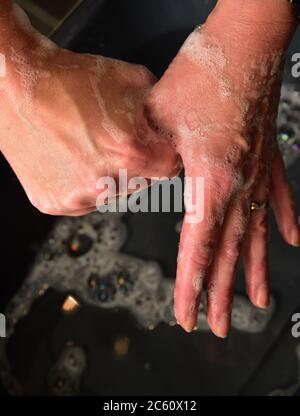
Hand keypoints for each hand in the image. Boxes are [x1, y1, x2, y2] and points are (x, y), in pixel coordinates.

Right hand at [0, 3, 178, 215]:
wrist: (16, 86)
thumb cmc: (70, 80)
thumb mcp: (132, 81)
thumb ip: (161, 112)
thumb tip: (173, 128)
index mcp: (129, 152)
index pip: (169, 169)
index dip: (164, 154)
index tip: (155, 147)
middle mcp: (104, 182)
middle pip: (142, 184)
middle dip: (137, 165)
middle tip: (114, 142)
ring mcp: (78, 197)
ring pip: (114, 194)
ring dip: (111, 177)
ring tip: (89, 148)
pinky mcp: (56, 203)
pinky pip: (86, 200)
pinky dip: (84, 184)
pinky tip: (72, 160)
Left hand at [145, 11, 299, 336]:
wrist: (244, 41)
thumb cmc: (204, 74)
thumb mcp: (158, 120)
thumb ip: (150, 160)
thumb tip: (139, 180)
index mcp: (211, 181)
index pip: (197, 249)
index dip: (191, 288)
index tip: (187, 317)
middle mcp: (240, 185)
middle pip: (229, 253)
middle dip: (221, 295)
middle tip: (219, 327)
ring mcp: (259, 173)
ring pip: (256, 235)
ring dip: (254, 271)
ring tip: (257, 301)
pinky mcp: (268, 158)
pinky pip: (279, 197)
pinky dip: (284, 221)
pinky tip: (292, 241)